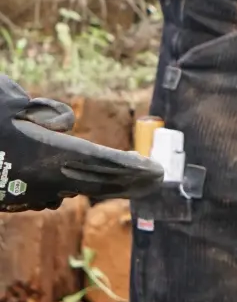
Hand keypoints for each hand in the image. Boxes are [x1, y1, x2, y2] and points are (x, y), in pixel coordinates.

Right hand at [0, 76, 163, 209]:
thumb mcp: (10, 101)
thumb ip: (44, 110)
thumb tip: (68, 123)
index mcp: (49, 152)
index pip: (103, 161)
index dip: (133, 167)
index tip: (156, 170)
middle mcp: (46, 178)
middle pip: (98, 182)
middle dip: (130, 180)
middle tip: (155, 179)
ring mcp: (31, 193)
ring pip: (76, 189)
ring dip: (104, 183)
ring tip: (127, 178)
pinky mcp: (15, 200)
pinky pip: (52, 196)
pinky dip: (72, 187)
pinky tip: (77, 184)